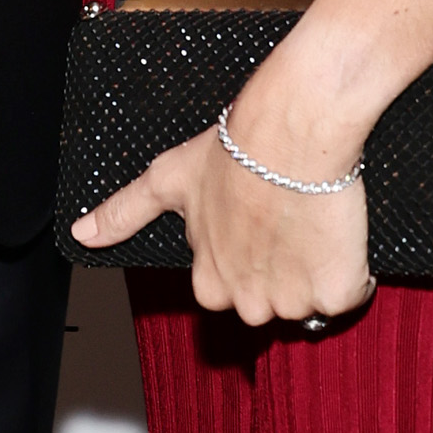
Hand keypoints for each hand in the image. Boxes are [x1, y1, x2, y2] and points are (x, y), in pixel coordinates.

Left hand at [71, 77, 373, 328]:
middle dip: (282, 267)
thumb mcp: (166, 179)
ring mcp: (293, 301)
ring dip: (316, 268)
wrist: (290, 130)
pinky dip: (351, 270)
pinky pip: (349, 293)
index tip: (255, 221)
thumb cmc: (231, 150)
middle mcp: (248, 303)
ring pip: (311, 299)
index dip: (246, 254)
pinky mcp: (336, 291)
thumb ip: (123, 213)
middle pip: (273, 300)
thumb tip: (81, 233)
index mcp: (208, 283)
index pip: (228, 290)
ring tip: (310, 220)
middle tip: (285, 218)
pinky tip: (338, 232)